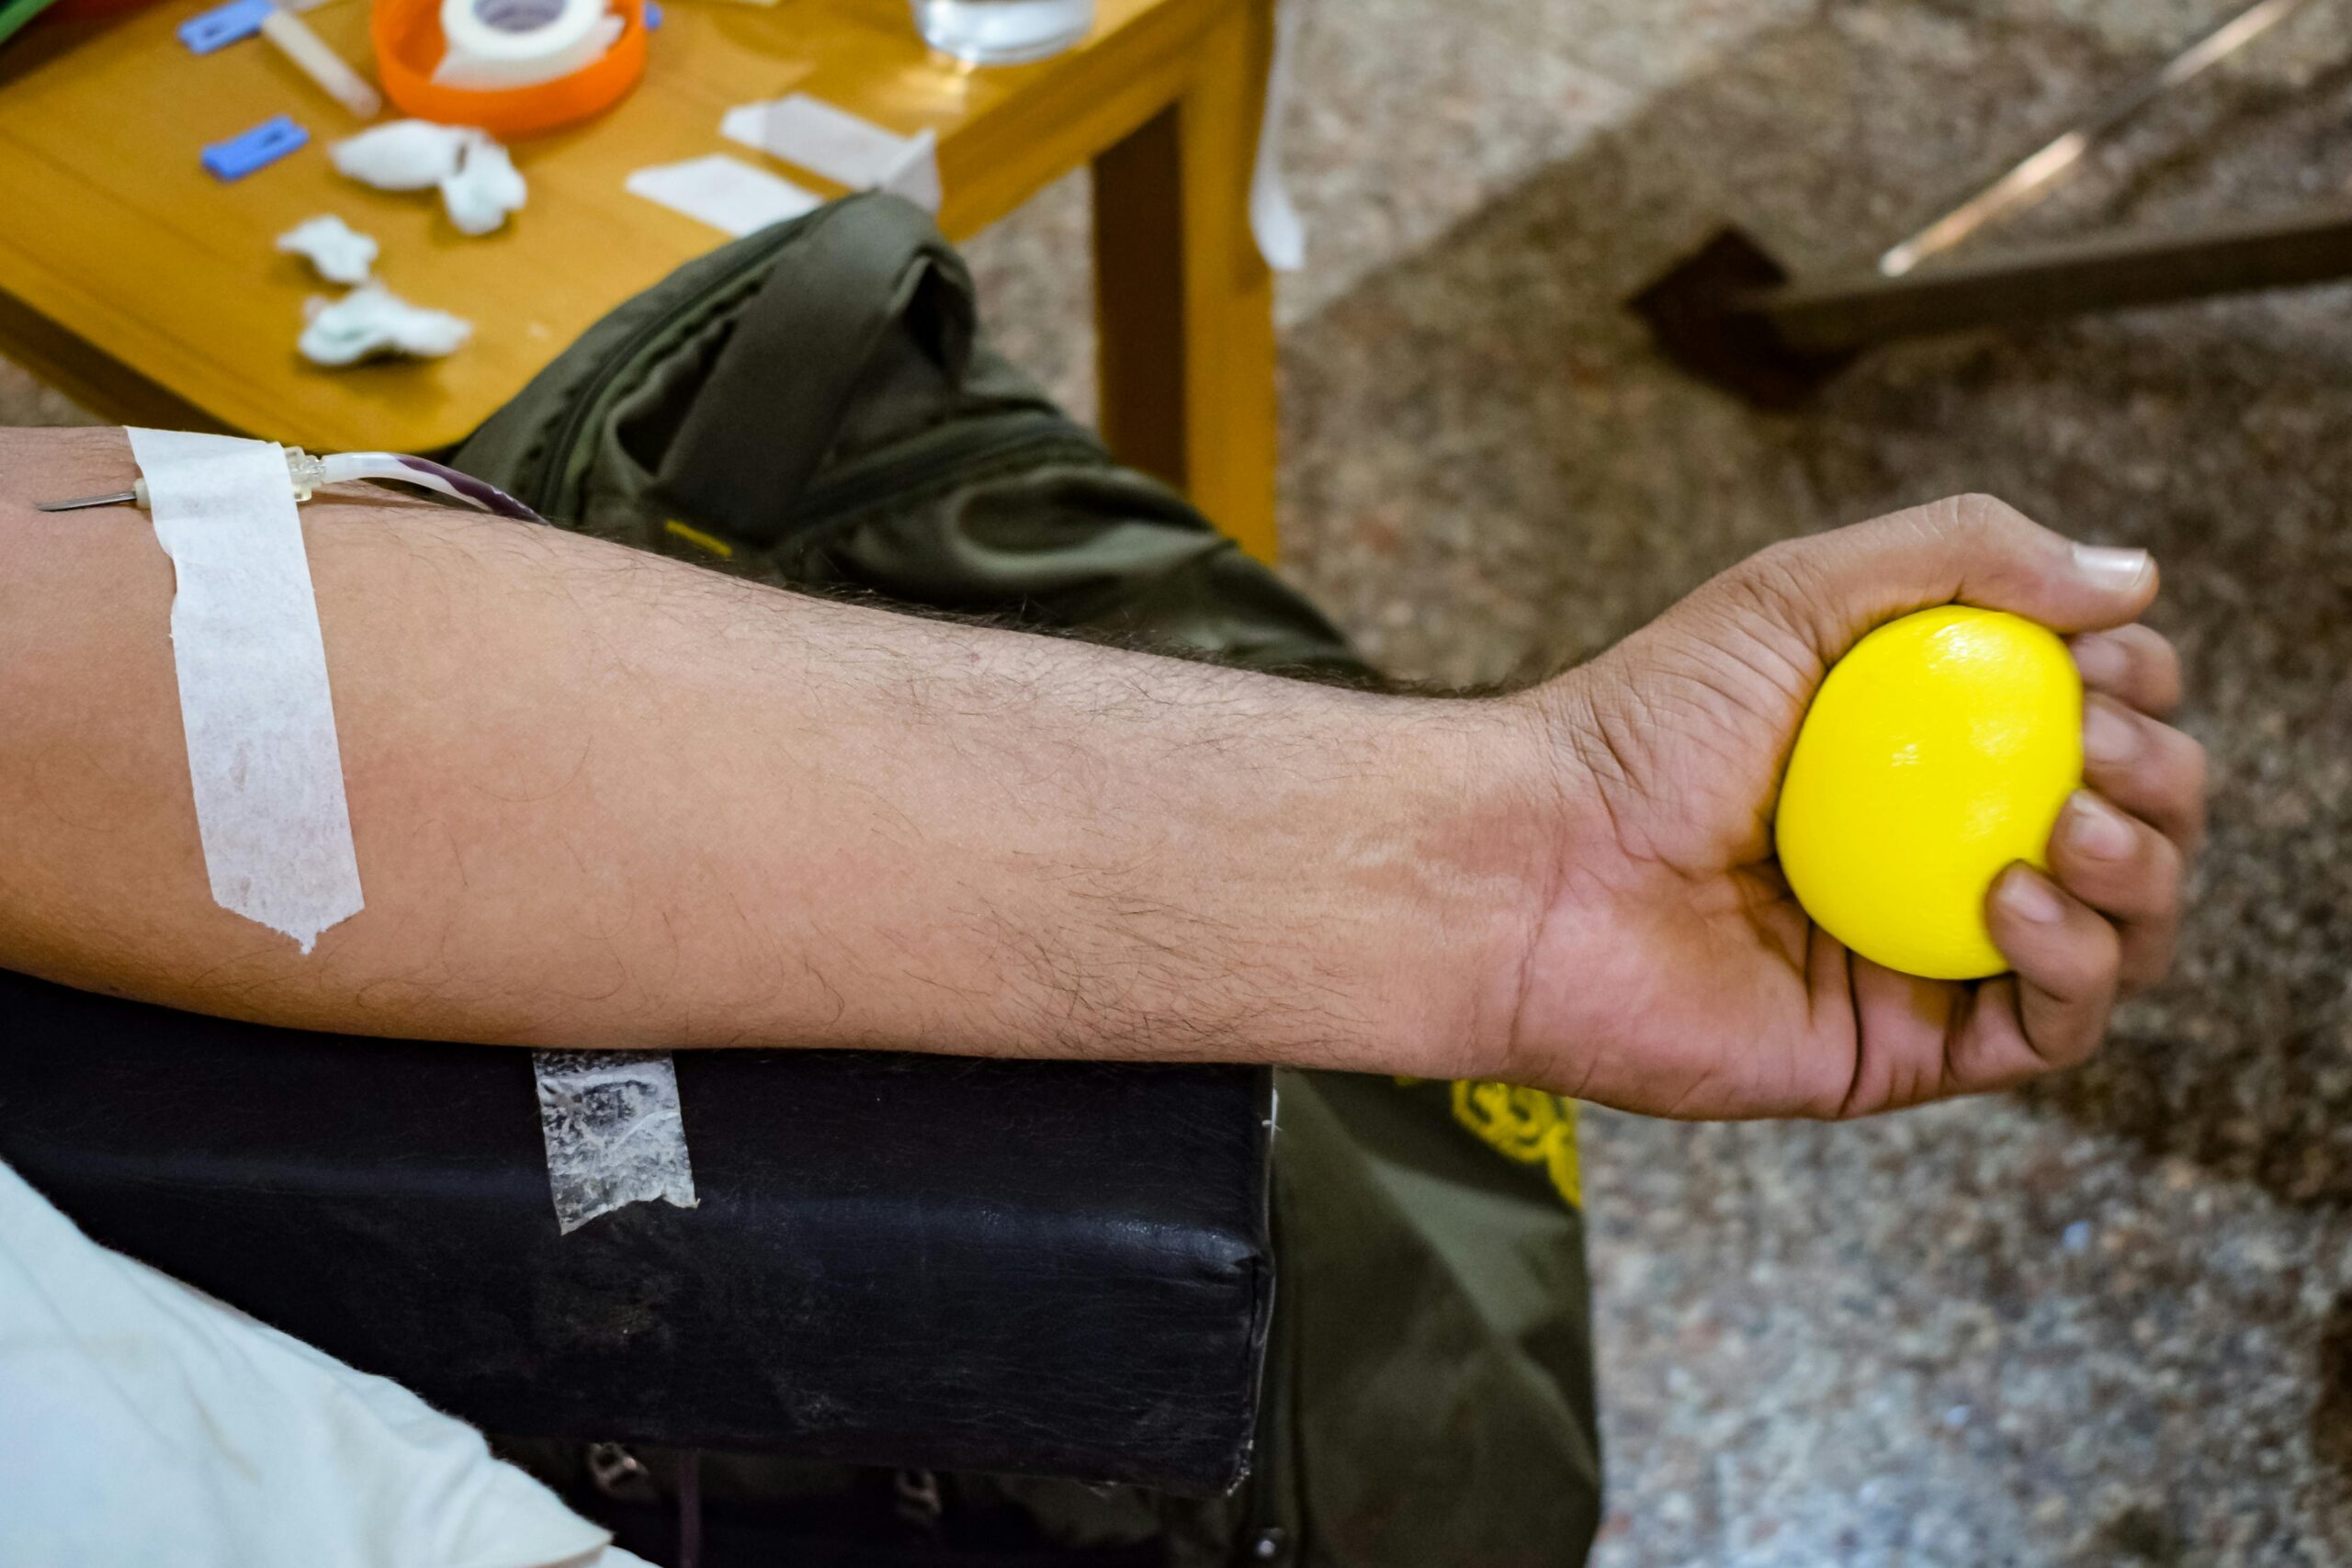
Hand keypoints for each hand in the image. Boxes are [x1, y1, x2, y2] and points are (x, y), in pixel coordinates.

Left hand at [1499, 495, 2204, 1118]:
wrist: (1535, 867)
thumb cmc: (1642, 728)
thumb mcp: (1797, 593)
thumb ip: (1963, 555)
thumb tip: (2134, 576)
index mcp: (1921, 757)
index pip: (2087, 725)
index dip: (2133, 690)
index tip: (2109, 662)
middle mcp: (1937, 857)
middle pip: (2130, 831)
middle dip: (2161, 783)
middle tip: (2101, 748)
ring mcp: (1926, 960)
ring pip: (2118, 936)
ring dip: (2144, 874)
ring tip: (2077, 824)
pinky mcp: (1905, 1053)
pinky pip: (2049, 1029)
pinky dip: (2072, 965)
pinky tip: (2015, 899)